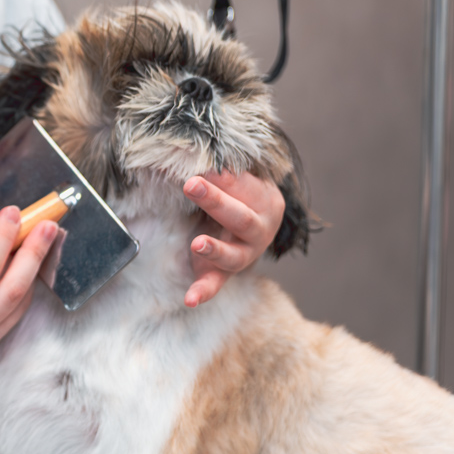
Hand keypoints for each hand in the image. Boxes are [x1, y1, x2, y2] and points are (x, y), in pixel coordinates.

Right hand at [0, 208, 59, 377]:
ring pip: (18, 302)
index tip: (13, 212)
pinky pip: (13, 314)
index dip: (3, 237)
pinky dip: (21, 286)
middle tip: (48, 224)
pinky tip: (22, 265)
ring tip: (40, 239)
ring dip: (32, 268)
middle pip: (12, 288)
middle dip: (34, 252)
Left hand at [182, 172, 284, 307]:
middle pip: (240, 217)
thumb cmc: (237, 196)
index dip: (222, 178)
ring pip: (232, 255)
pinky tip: (189, 300)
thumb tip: (187, 153)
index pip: (245, 187)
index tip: (199, 167)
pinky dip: (203, 292)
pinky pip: (215, 284)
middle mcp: (260, 230)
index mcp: (266, 201)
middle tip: (191, 184)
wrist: (247, 226)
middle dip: (216, 201)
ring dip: (215, 250)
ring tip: (197, 243)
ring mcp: (245, 255)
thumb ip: (218, 172)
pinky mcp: (225, 273)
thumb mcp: (233, 180)